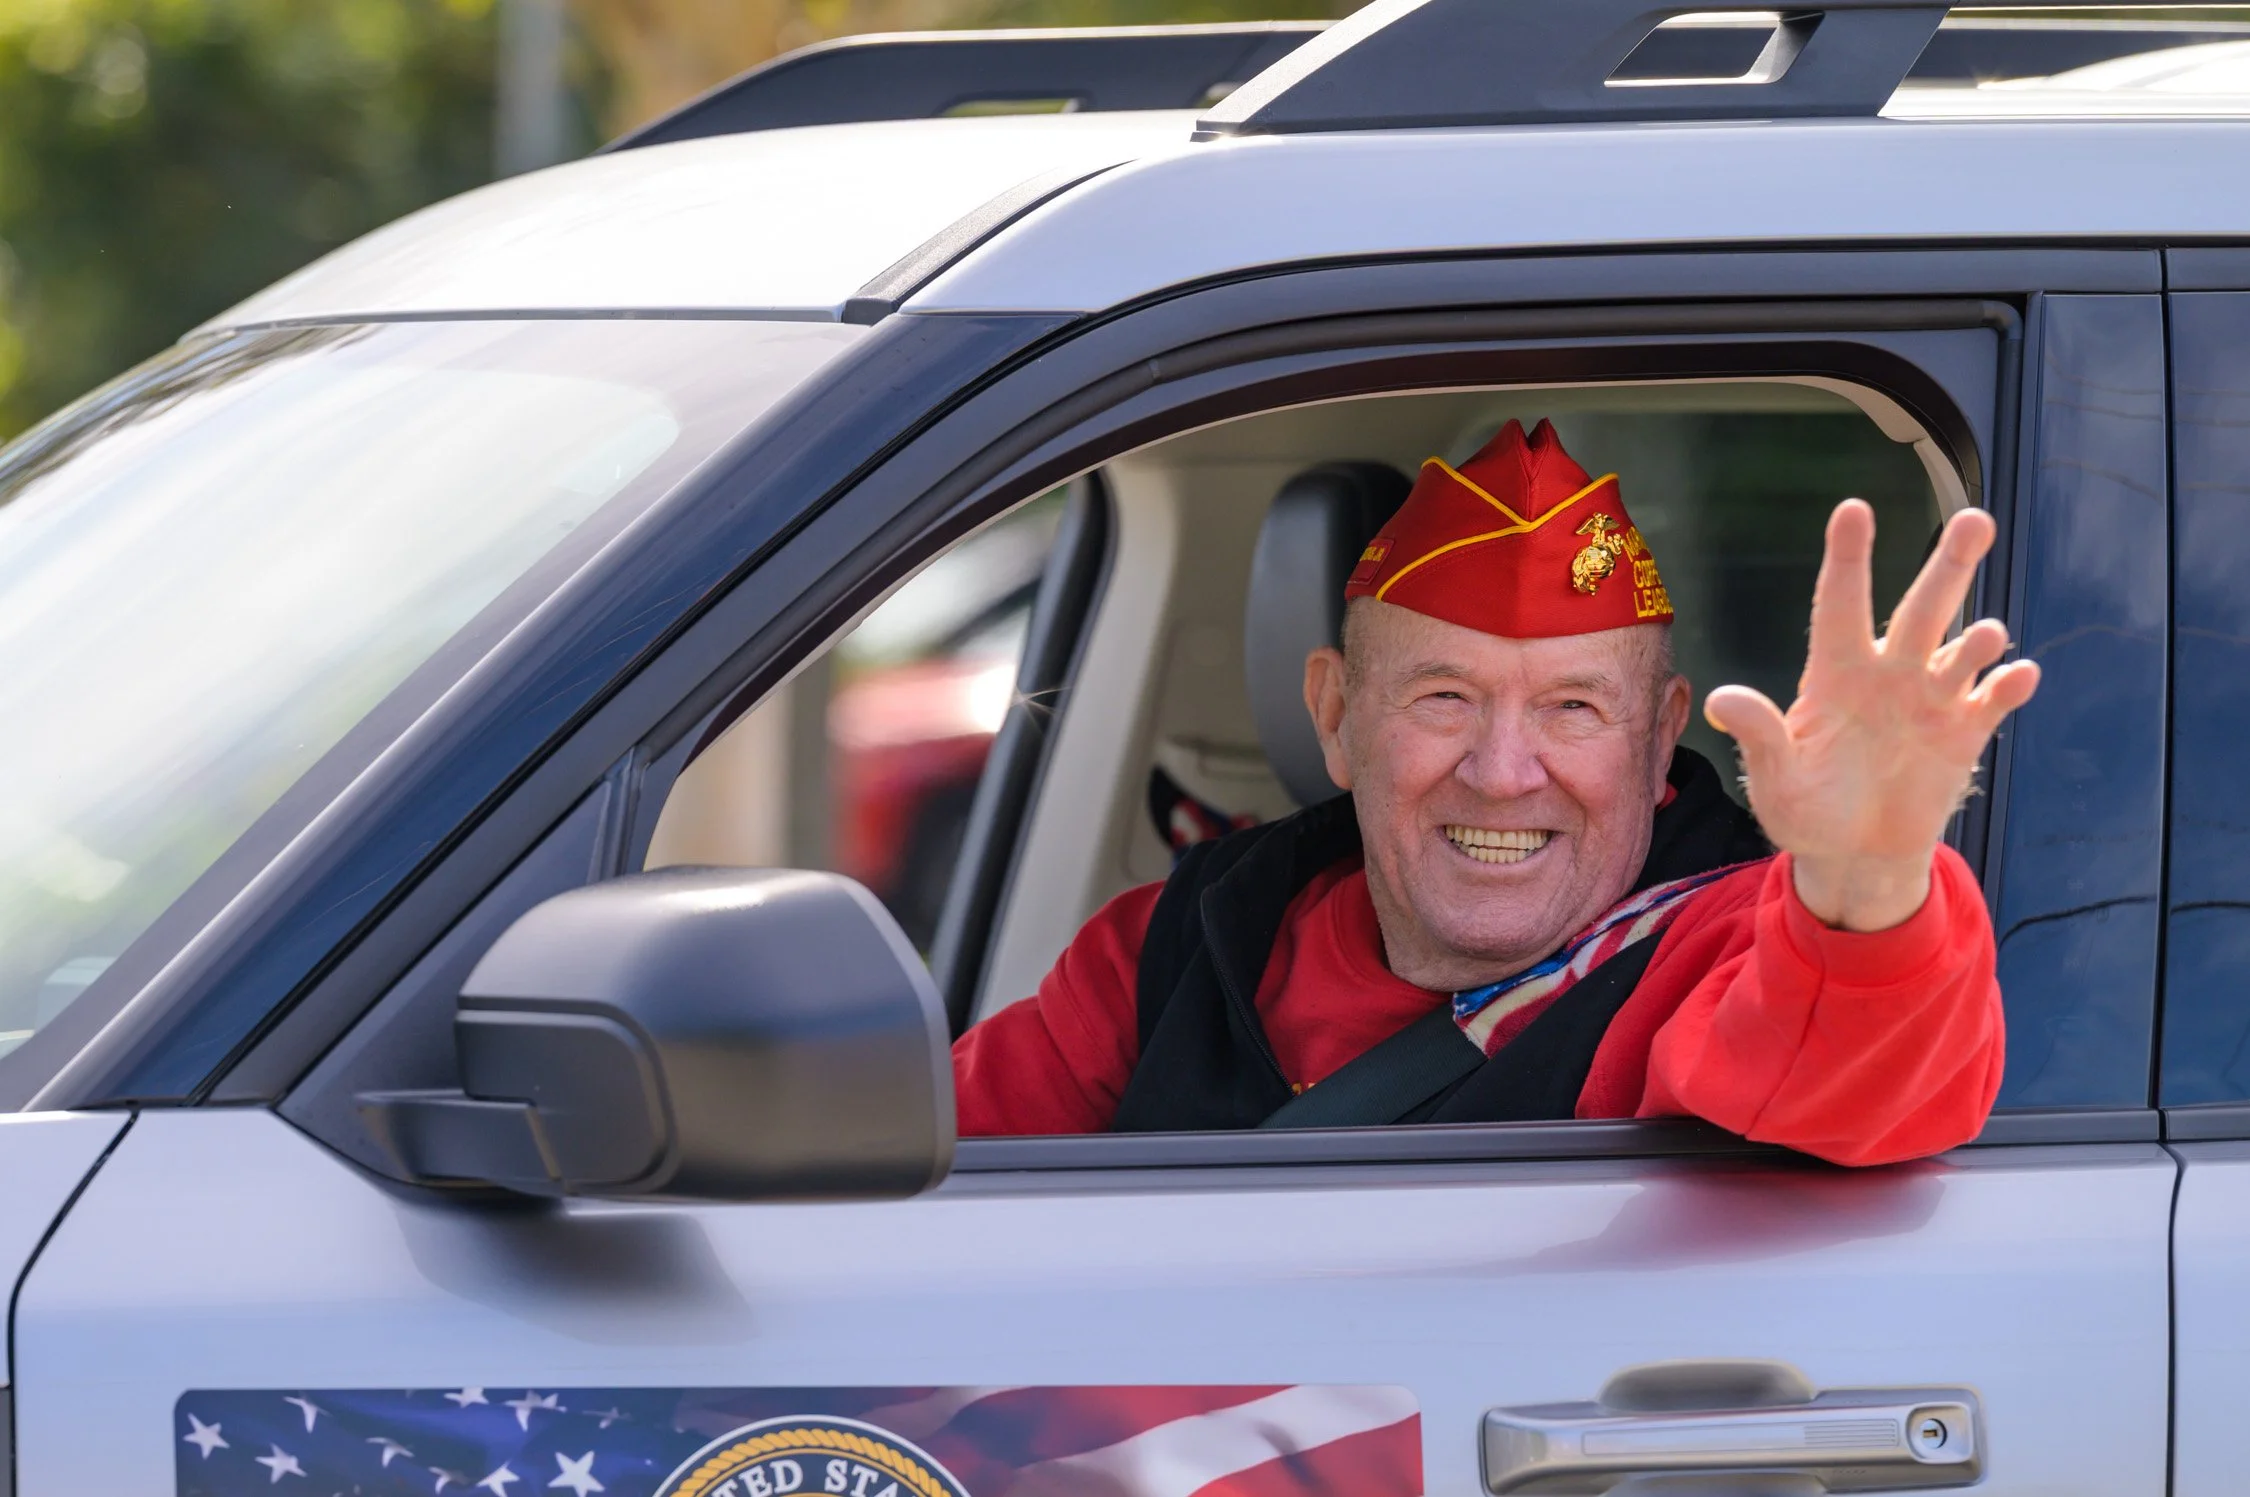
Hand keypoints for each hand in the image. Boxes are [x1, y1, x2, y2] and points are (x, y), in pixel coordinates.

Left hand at [1702, 500, 2040, 931]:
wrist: (1854, 854)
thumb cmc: (1804, 810)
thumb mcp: (1774, 778)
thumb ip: (1759, 736)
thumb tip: (1720, 699)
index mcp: (1835, 673)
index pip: (1840, 604)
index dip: (1848, 557)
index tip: (1854, 509)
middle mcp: (1888, 673)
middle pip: (1921, 609)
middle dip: (1948, 565)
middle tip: (1975, 519)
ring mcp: (1930, 700)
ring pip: (1961, 650)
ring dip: (1978, 638)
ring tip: (1985, 635)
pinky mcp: (1963, 733)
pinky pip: (1990, 700)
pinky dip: (2007, 686)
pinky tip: (2017, 677)